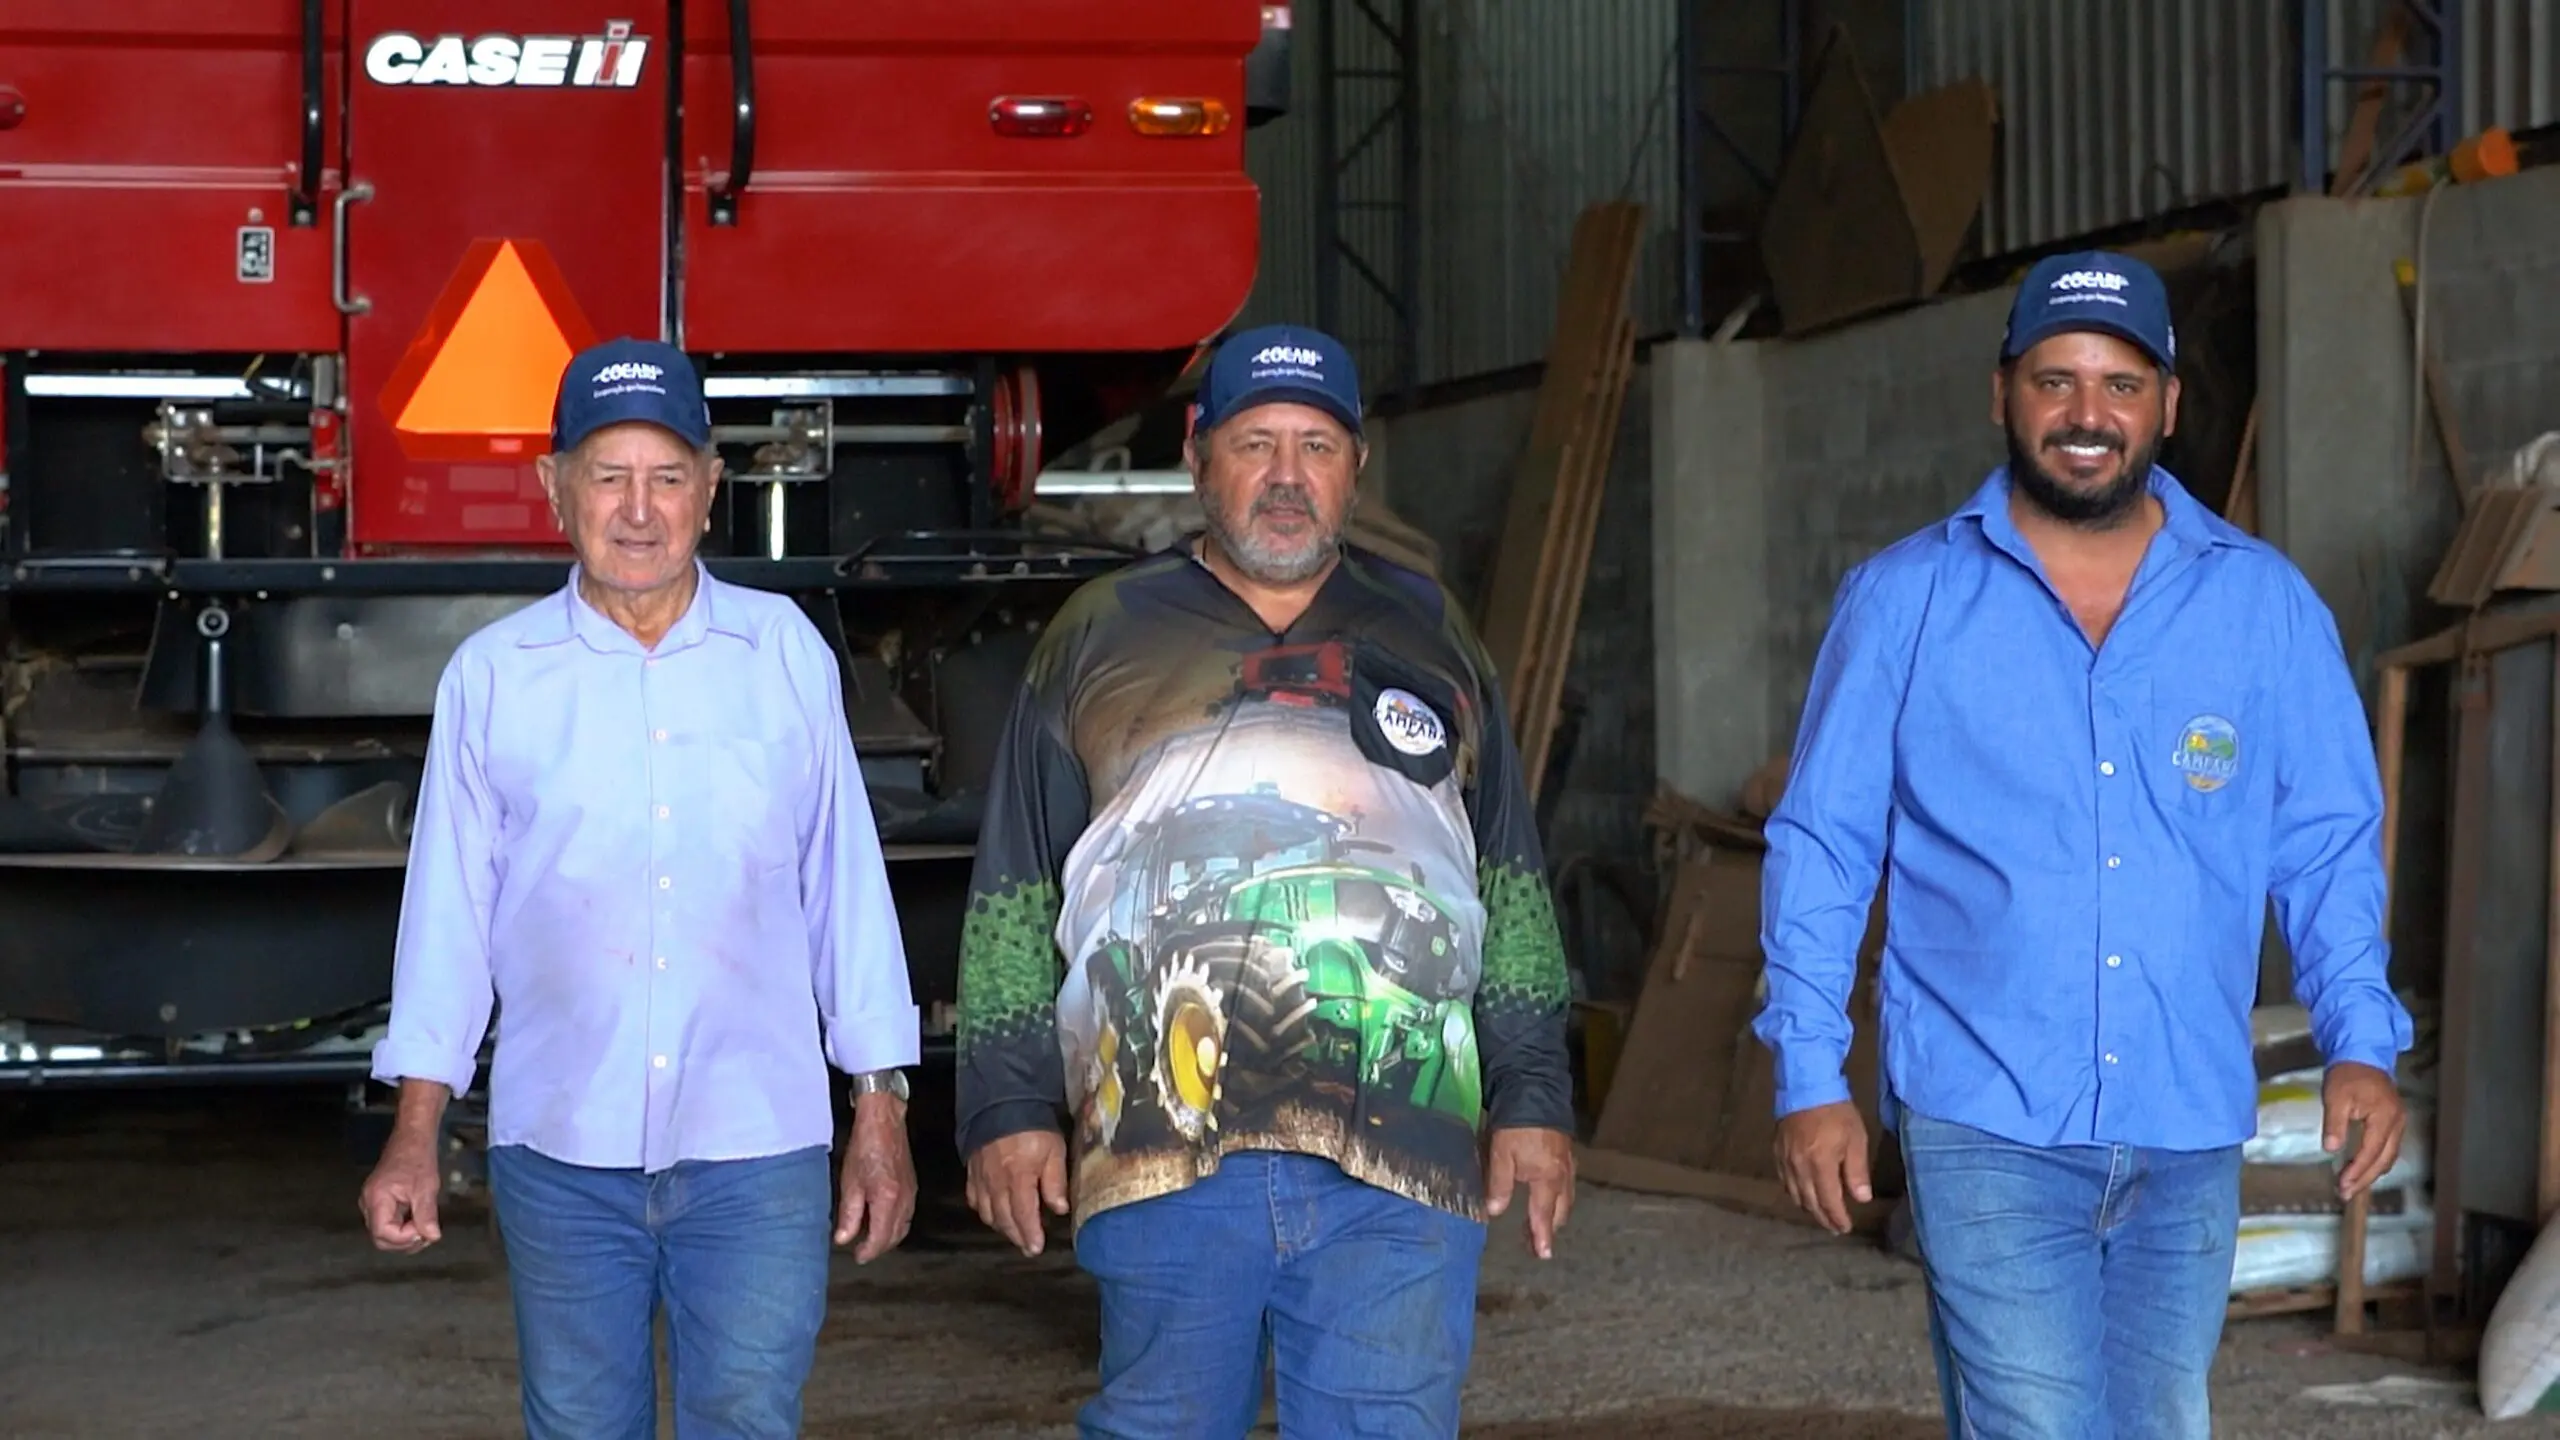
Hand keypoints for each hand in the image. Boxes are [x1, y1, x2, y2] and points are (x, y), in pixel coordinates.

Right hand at [359, 1132, 444, 1253]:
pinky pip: (388, 1223)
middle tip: (426, 1233)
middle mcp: (368, 1205)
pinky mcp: (379, 1203)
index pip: (383, 1233)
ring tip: (425, 1227)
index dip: (404, 1238)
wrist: (412, 1138)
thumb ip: (426, 1214)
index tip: (423, 1230)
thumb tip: (432, 1237)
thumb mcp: (426, 1187)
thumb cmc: (418, 1158)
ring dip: (405, 1237)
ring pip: (384, 1233)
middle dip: (405, 1241)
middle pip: (381, 1238)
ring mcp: (372, 1204)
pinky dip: (403, 1227)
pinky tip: (418, 1220)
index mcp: (376, 1200)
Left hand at [835, 1092, 917, 1261]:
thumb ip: (849, 1214)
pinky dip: (896, 1224)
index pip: (881, 1238)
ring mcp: (911, 1193)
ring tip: (871, 1238)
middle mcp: (904, 1200)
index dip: (869, 1251)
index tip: (857, 1256)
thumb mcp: (850, 1182)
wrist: (884, 1121)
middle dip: (879, 1247)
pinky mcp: (912, 1185)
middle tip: (862, 1250)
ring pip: (904, 1226)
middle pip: (895, 1236)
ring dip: (889, 1237)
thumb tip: (844, 1238)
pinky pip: (907, 1214)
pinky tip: (882, 1219)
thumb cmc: (865, 1146)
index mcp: (887, 1200)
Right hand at [964, 1128, 1069, 1255]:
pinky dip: (984, 1211)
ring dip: (1001, 1226)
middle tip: (1028, 1248)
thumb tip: (1060, 1209)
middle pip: (1004, 1219)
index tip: (1036, 1248)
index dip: (1030, 1234)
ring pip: (988, 1213)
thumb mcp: (1054, 1150)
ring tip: (1014, 1233)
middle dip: (1017, 1236)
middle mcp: (996, 1184)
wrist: (1001, 1102)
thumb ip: (1055, 1181)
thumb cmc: (1034, 1127)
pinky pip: (974, 1199)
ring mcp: (981, 1179)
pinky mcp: (972, 1172)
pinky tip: (992, 1213)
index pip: (1024, 1215)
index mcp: (1019, 1179)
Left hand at [1485, 1127, 1575, 1258]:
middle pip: (1560, 1210)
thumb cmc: (1516, 1127)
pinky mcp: (1566, 1153)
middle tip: (1536, 1242)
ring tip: (1541, 1222)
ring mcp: (1568, 1164)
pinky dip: (1558, 1196)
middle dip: (1549, 1227)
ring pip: (1566, 1197)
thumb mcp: (1501, 1155)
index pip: (1544, 1216)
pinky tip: (1549, 1194)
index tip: (1544, 1255)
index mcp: (1548, 1179)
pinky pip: (1566, 1183)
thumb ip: (1499, 1185)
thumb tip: (1494, 1212)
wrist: (1536, 1092)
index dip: (1542, 1236)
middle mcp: (1563, 1175)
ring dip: (1554, 1213)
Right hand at [1774, 1100, 1870, 1235]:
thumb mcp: (1856, 1139)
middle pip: (1810, 1203)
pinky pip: (1784, 1180)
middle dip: (1823, 1218)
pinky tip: (1801, 1193)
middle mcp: (1799, 1168)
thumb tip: (1862, 1198)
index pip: (1829, 1202)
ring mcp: (1785, 1161)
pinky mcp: (1776, 1152)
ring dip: (1808, 1207)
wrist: (1806, 1086)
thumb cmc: (1836, 1112)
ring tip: (1819, 1213)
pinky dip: (1794, 1192)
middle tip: (1834, 1228)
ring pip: (1794, 1194)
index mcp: (1820, 1166)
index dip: (1837, 1218)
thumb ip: (1857, 1171)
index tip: (1845, 1228)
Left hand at [2323, 1061, 2406, 1199]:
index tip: (2343, 1185)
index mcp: (2384, 1117)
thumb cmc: (2348, 1075)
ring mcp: (2398, 1123)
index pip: (2372, 1152)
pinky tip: (2363, 1168)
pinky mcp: (2394, 1121)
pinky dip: (2376, 1161)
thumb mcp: (2335, 1097)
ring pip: (2389, 1156)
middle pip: (2384, 1160)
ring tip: (2352, 1186)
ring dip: (2371, 1173)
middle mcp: (2397, 1123)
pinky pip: (2388, 1148)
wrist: (2362, 1055)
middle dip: (2365, 1179)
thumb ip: (2334, 1124)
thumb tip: (2331, 1149)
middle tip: (2346, 1193)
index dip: (2358, 1171)